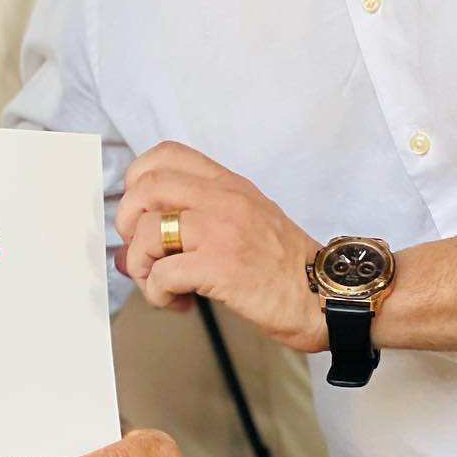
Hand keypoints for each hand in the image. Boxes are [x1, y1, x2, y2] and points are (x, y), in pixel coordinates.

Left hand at [116, 141, 326, 352]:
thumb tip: (130, 248)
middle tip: (141, 251)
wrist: (329, 295)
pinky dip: (157, 293)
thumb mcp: (245, 222)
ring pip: (146, 232)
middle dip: (127, 222)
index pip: (166, 154)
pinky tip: (176, 302)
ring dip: (140, 266)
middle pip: (146, 187)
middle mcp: (223, 199)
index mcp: (228, 184)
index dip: (138, 179)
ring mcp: (221, 230)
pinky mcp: (220, 267)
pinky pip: (162, 274)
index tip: (141, 211)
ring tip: (159, 285)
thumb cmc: (287, 267)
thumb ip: (194, 224)